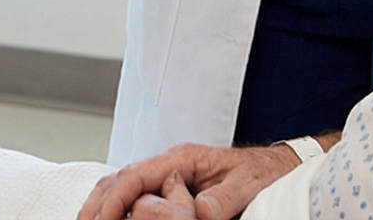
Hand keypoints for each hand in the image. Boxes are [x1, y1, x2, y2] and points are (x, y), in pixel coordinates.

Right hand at [77, 143, 300, 219]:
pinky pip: (136, 194)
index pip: (137, 174)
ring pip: (123, 184)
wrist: (274, 168)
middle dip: (98, 201)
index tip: (102, 219)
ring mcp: (168, 176)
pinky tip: (107, 218)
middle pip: (121, 176)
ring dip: (101, 202)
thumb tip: (197, 211)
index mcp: (182, 158)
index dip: (116, 197)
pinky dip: (116, 204)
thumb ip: (222, 198)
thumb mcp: (245, 186)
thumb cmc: (260, 174)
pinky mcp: (170, 188)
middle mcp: (170, 164)